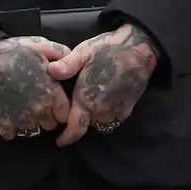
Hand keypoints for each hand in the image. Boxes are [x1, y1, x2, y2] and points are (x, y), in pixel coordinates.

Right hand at [0, 35, 71, 140]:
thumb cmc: (15, 51)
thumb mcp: (42, 45)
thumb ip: (61, 54)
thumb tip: (72, 61)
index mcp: (50, 93)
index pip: (65, 115)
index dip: (61, 109)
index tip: (54, 102)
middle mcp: (38, 110)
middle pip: (50, 125)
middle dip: (47, 116)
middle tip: (38, 102)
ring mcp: (20, 119)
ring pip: (32, 130)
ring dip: (30, 122)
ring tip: (24, 107)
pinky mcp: (3, 123)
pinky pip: (12, 134)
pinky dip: (12, 126)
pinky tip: (10, 112)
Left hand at [46, 22, 158, 147]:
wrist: (140, 48)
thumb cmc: (109, 48)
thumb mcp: (84, 52)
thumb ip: (68, 65)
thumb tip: (50, 70)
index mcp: (86, 99)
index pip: (74, 130)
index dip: (66, 138)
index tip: (59, 140)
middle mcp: (101, 110)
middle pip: (85, 123)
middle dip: (80, 117)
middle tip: (77, 102)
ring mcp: (116, 111)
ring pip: (99, 121)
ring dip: (94, 115)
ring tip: (92, 98)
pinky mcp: (128, 109)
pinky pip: (113, 118)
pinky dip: (107, 113)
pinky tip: (106, 98)